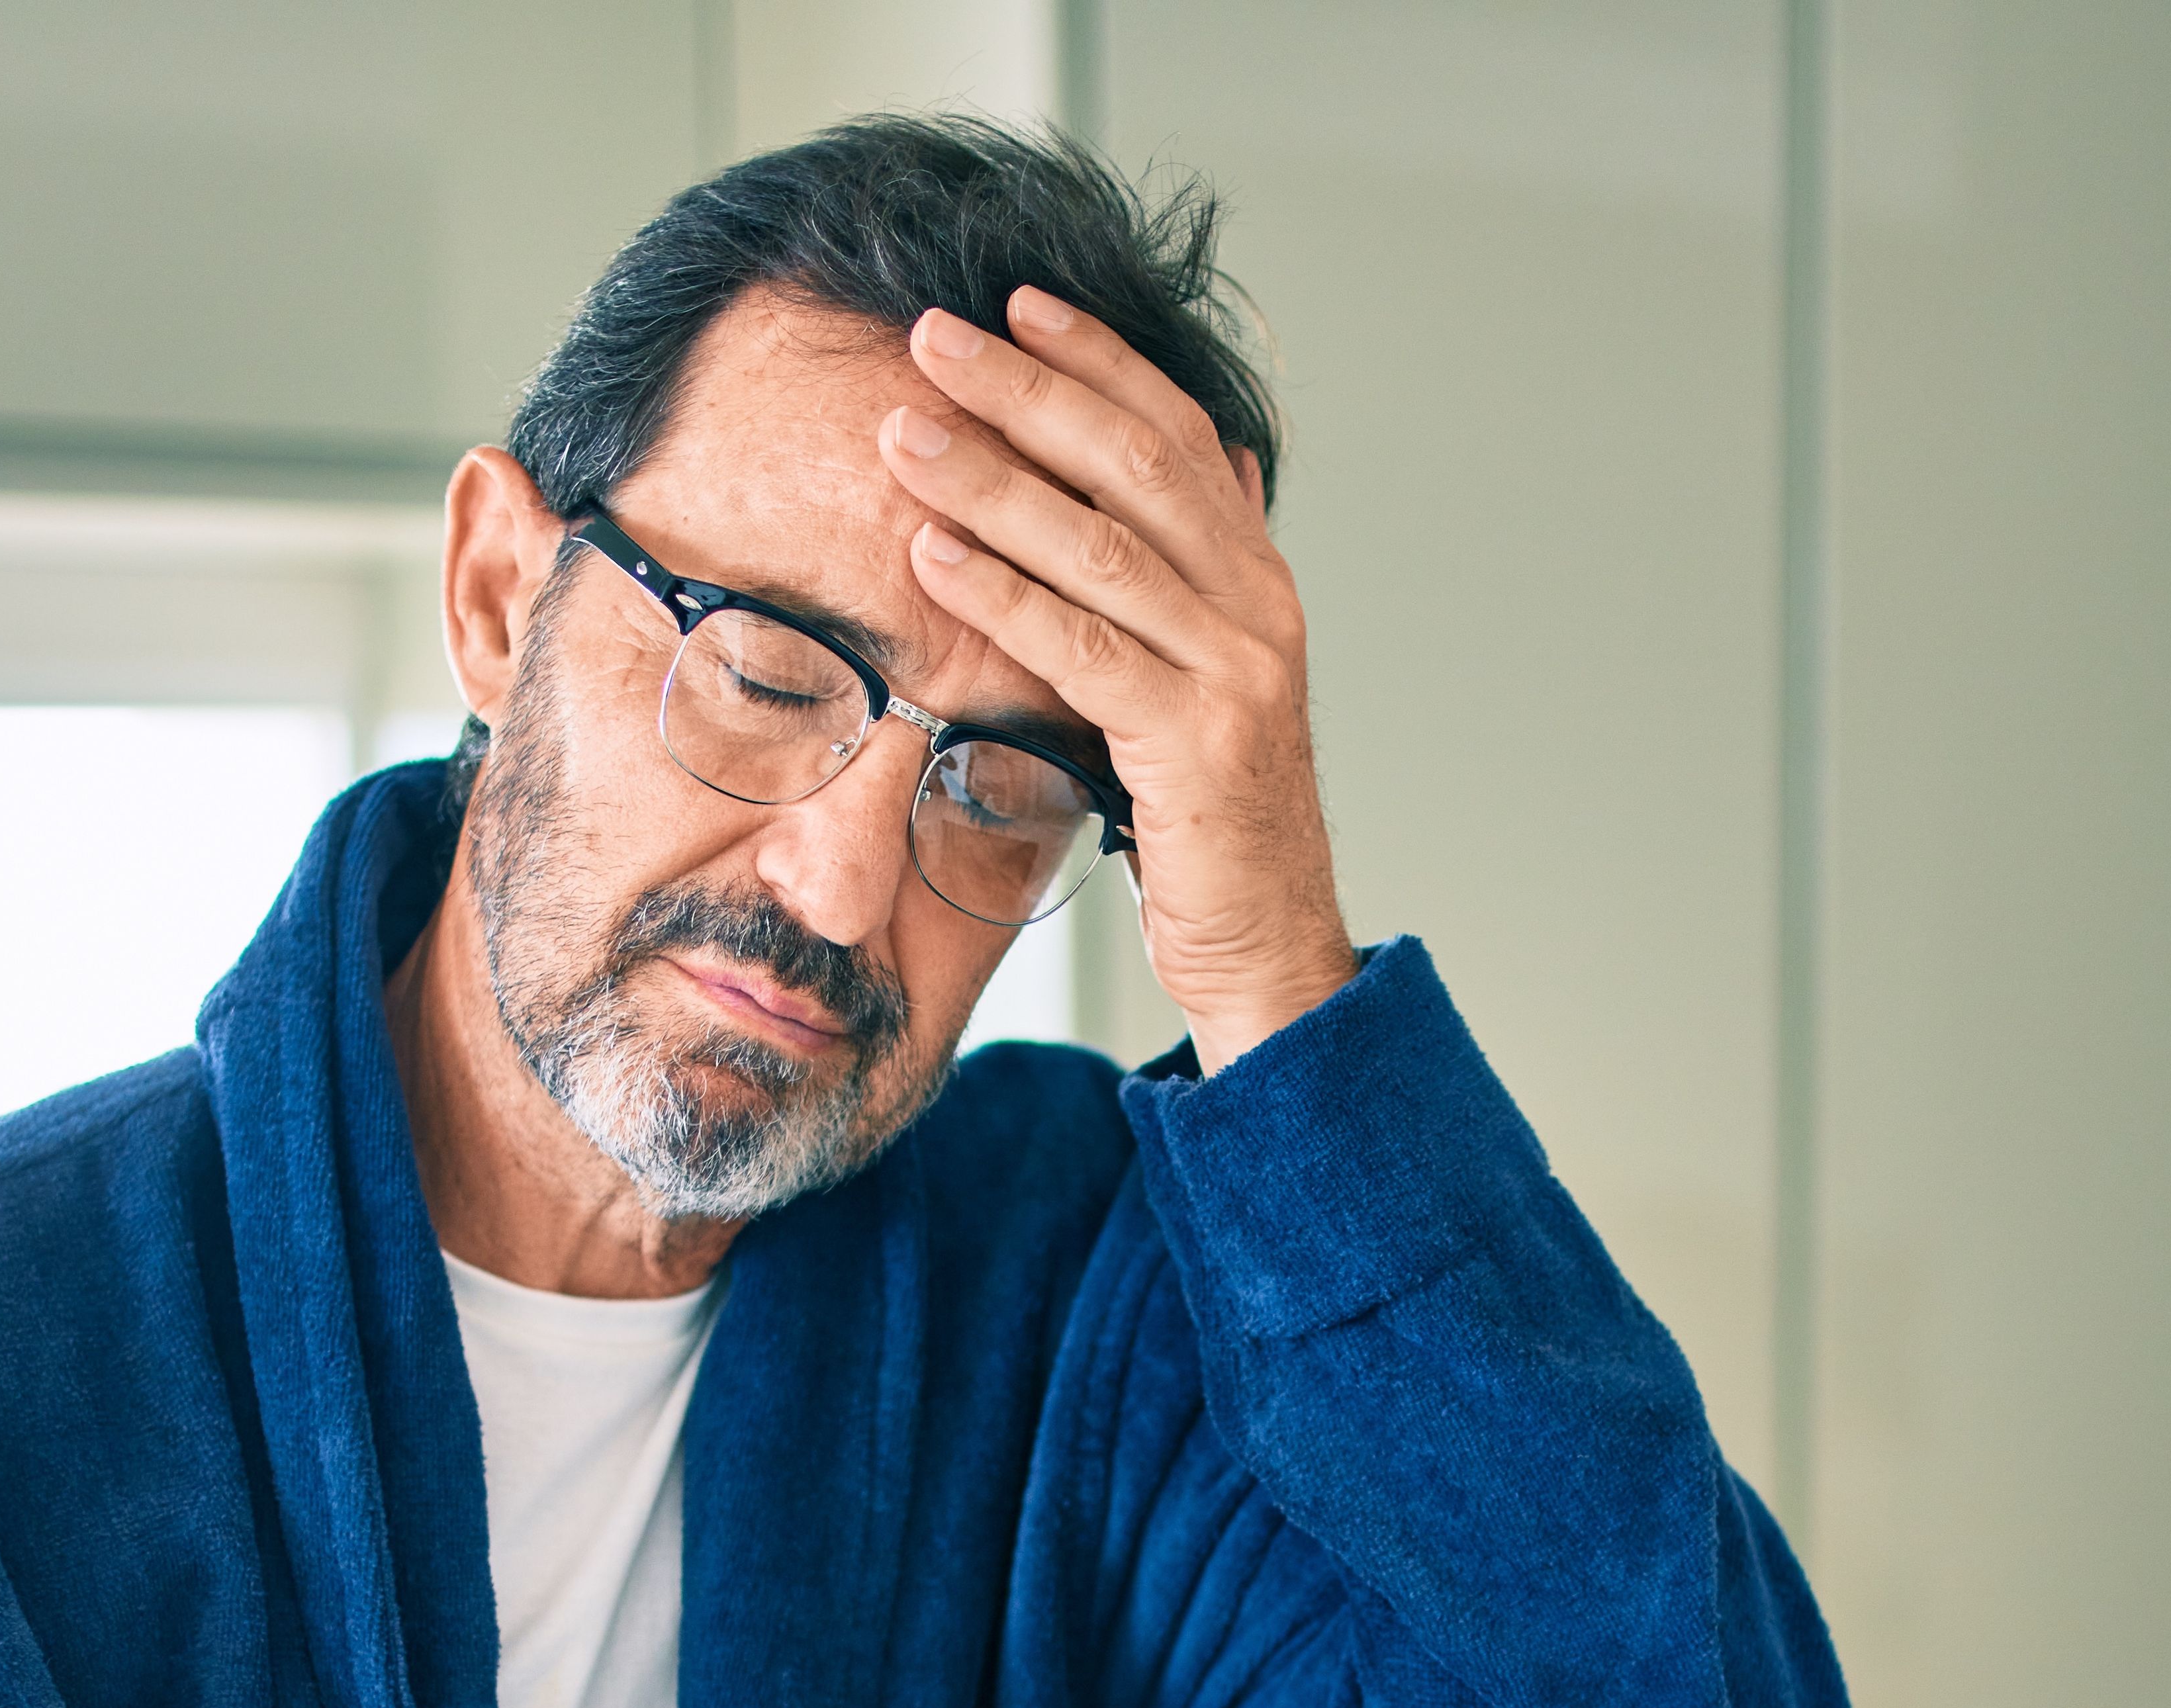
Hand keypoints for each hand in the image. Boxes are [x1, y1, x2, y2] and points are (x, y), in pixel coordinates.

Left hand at [885, 290, 1360, 1071]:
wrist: (1267, 942)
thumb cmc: (1211, 814)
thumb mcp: (1204, 675)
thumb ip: (1191, 580)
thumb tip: (1198, 471)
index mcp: (1256, 575)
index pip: (1177, 431)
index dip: (1099, 359)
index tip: (1016, 303)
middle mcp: (1257, 605)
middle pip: (1135, 463)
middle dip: (1027, 390)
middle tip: (931, 339)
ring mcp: (1234, 670)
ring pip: (1102, 545)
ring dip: (992, 480)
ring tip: (903, 436)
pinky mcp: (1194, 741)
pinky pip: (1084, 647)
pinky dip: (1002, 594)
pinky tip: (932, 557)